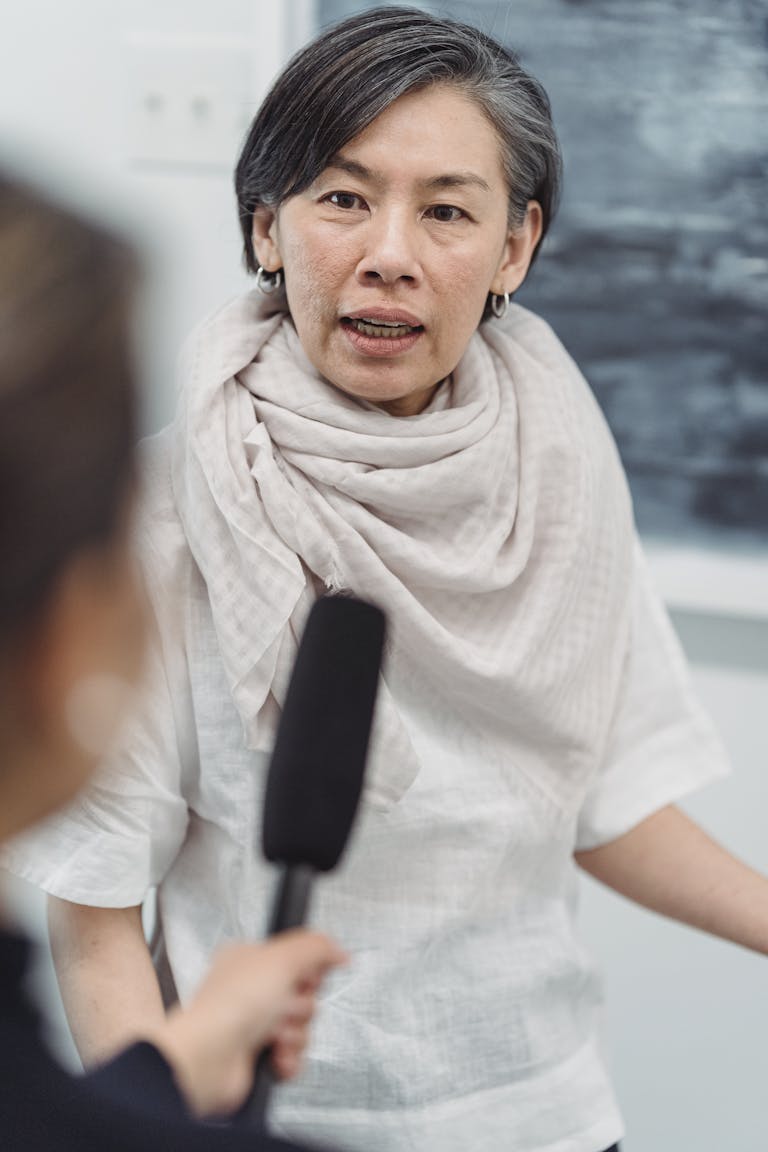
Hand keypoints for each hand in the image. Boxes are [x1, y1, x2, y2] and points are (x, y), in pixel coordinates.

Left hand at [150, 930, 346, 1116]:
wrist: (210, 1058)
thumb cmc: (229, 1005)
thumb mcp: (282, 958)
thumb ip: (316, 947)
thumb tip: (339, 951)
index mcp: (250, 960)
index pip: (298, 959)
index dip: (308, 970)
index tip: (304, 976)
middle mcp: (251, 991)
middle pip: (304, 995)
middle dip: (300, 1007)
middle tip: (282, 1007)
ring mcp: (254, 1025)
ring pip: (302, 1028)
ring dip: (294, 1034)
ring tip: (273, 1034)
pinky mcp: (259, 1057)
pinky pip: (294, 1056)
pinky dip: (289, 1059)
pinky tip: (274, 1055)